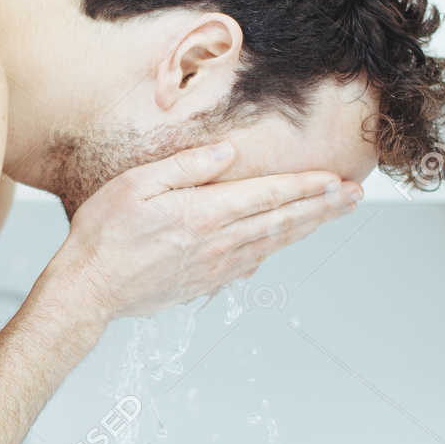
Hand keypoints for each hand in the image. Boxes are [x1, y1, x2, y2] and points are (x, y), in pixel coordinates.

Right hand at [44, 140, 361, 320]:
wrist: (89, 289)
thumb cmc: (104, 233)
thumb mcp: (136, 185)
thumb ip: (185, 167)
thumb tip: (227, 154)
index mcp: (204, 214)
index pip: (268, 196)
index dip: (306, 187)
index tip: (337, 180)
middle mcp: (218, 242)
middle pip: (282, 221)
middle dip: (323, 207)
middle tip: (355, 197)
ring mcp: (215, 266)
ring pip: (274, 243)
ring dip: (308, 226)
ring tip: (334, 213)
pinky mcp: (205, 282)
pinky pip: (252, 262)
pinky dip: (277, 248)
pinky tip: (288, 239)